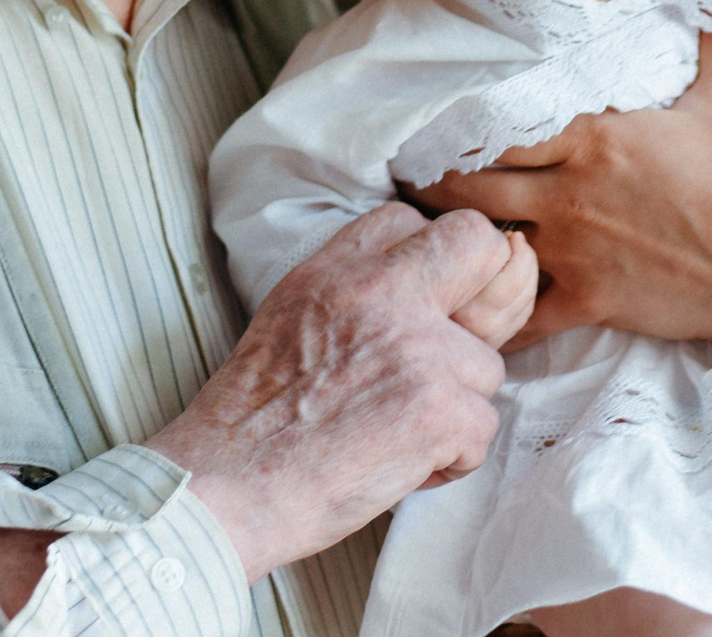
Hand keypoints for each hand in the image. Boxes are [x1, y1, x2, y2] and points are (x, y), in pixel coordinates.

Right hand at [143, 202, 526, 580]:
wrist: (225, 491)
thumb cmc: (253, 422)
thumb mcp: (290, 316)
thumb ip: (359, 289)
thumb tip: (441, 289)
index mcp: (338, 268)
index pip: (413, 220)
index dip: (427, 265)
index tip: (417, 306)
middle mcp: (381, 293)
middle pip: (481, 248)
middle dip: (487, 293)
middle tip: (453, 349)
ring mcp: (415, 348)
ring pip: (486, 363)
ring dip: (454, 405)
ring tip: (395, 431)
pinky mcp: (436, 408)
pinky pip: (483, 425)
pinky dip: (451, 458)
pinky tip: (401, 466)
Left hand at [414, 31, 711, 350]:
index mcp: (593, 138)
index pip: (500, 126)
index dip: (459, 127)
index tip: (433, 126)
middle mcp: (570, 192)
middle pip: (472, 185)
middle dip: (437, 182)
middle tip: (412, 180)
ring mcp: (574, 251)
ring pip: (486, 244)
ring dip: (458, 240)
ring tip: (430, 236)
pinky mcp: (587, 302)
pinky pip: (522, 317)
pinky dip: (495, 316)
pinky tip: (473, 311)